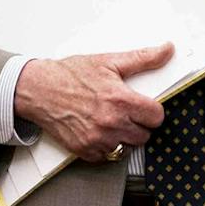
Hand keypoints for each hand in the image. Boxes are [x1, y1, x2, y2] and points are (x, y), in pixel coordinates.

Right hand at [12, 44, 172, 160]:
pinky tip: (97, 130)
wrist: (38, 89)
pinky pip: (107, 156)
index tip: (144, 107)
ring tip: (110, 121)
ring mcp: (98, 139)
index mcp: (120, 100)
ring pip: (127, 147)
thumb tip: (167, 49)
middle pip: (144, 135)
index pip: (156, 117)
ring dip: (123, 137)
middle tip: (125, 113)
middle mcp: (111, 123)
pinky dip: (105, 146)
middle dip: (138, 124)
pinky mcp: (85, 150)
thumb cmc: (69, 75)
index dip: (152, 111)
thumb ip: (142, 58)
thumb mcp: (108, 61)